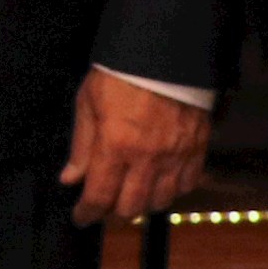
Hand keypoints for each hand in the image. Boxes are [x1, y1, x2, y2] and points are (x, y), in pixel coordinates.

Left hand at [60, 69, 210, 227]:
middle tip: (104, 205)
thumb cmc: (120, 73)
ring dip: (143, 204)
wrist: (166, 50)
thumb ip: (81, 145)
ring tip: (131, 193)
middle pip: (131, 208)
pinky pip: (187, 185)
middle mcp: (147, 159)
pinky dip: (173, 190)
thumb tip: (70, 179)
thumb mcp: (88, 102)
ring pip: (161, 202)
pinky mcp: (197, 148)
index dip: (87, 213)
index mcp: (116, 146)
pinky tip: (161, 182)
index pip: (99, 197)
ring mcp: (176, 156)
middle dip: (113, 213)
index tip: (81, 217)